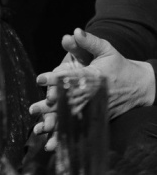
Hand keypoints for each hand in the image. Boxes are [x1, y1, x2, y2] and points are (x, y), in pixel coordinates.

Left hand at [29, 29, 156, 150]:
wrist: (140, 86)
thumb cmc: (118, 64)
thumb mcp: (106, 49)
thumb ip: (89, 41)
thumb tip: (75, 31)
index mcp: (96, 76)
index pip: (74, 78)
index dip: (57, 79)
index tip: (41, 79)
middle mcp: (96, 94)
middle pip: (71, 100)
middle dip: (53, 105)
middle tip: (35, 107)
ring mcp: (98, 108)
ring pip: (74, 117)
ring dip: (57, 123)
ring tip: (39, 128)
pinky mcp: (99, 117)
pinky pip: (80, 127)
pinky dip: (67, 135)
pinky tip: (53, 144)